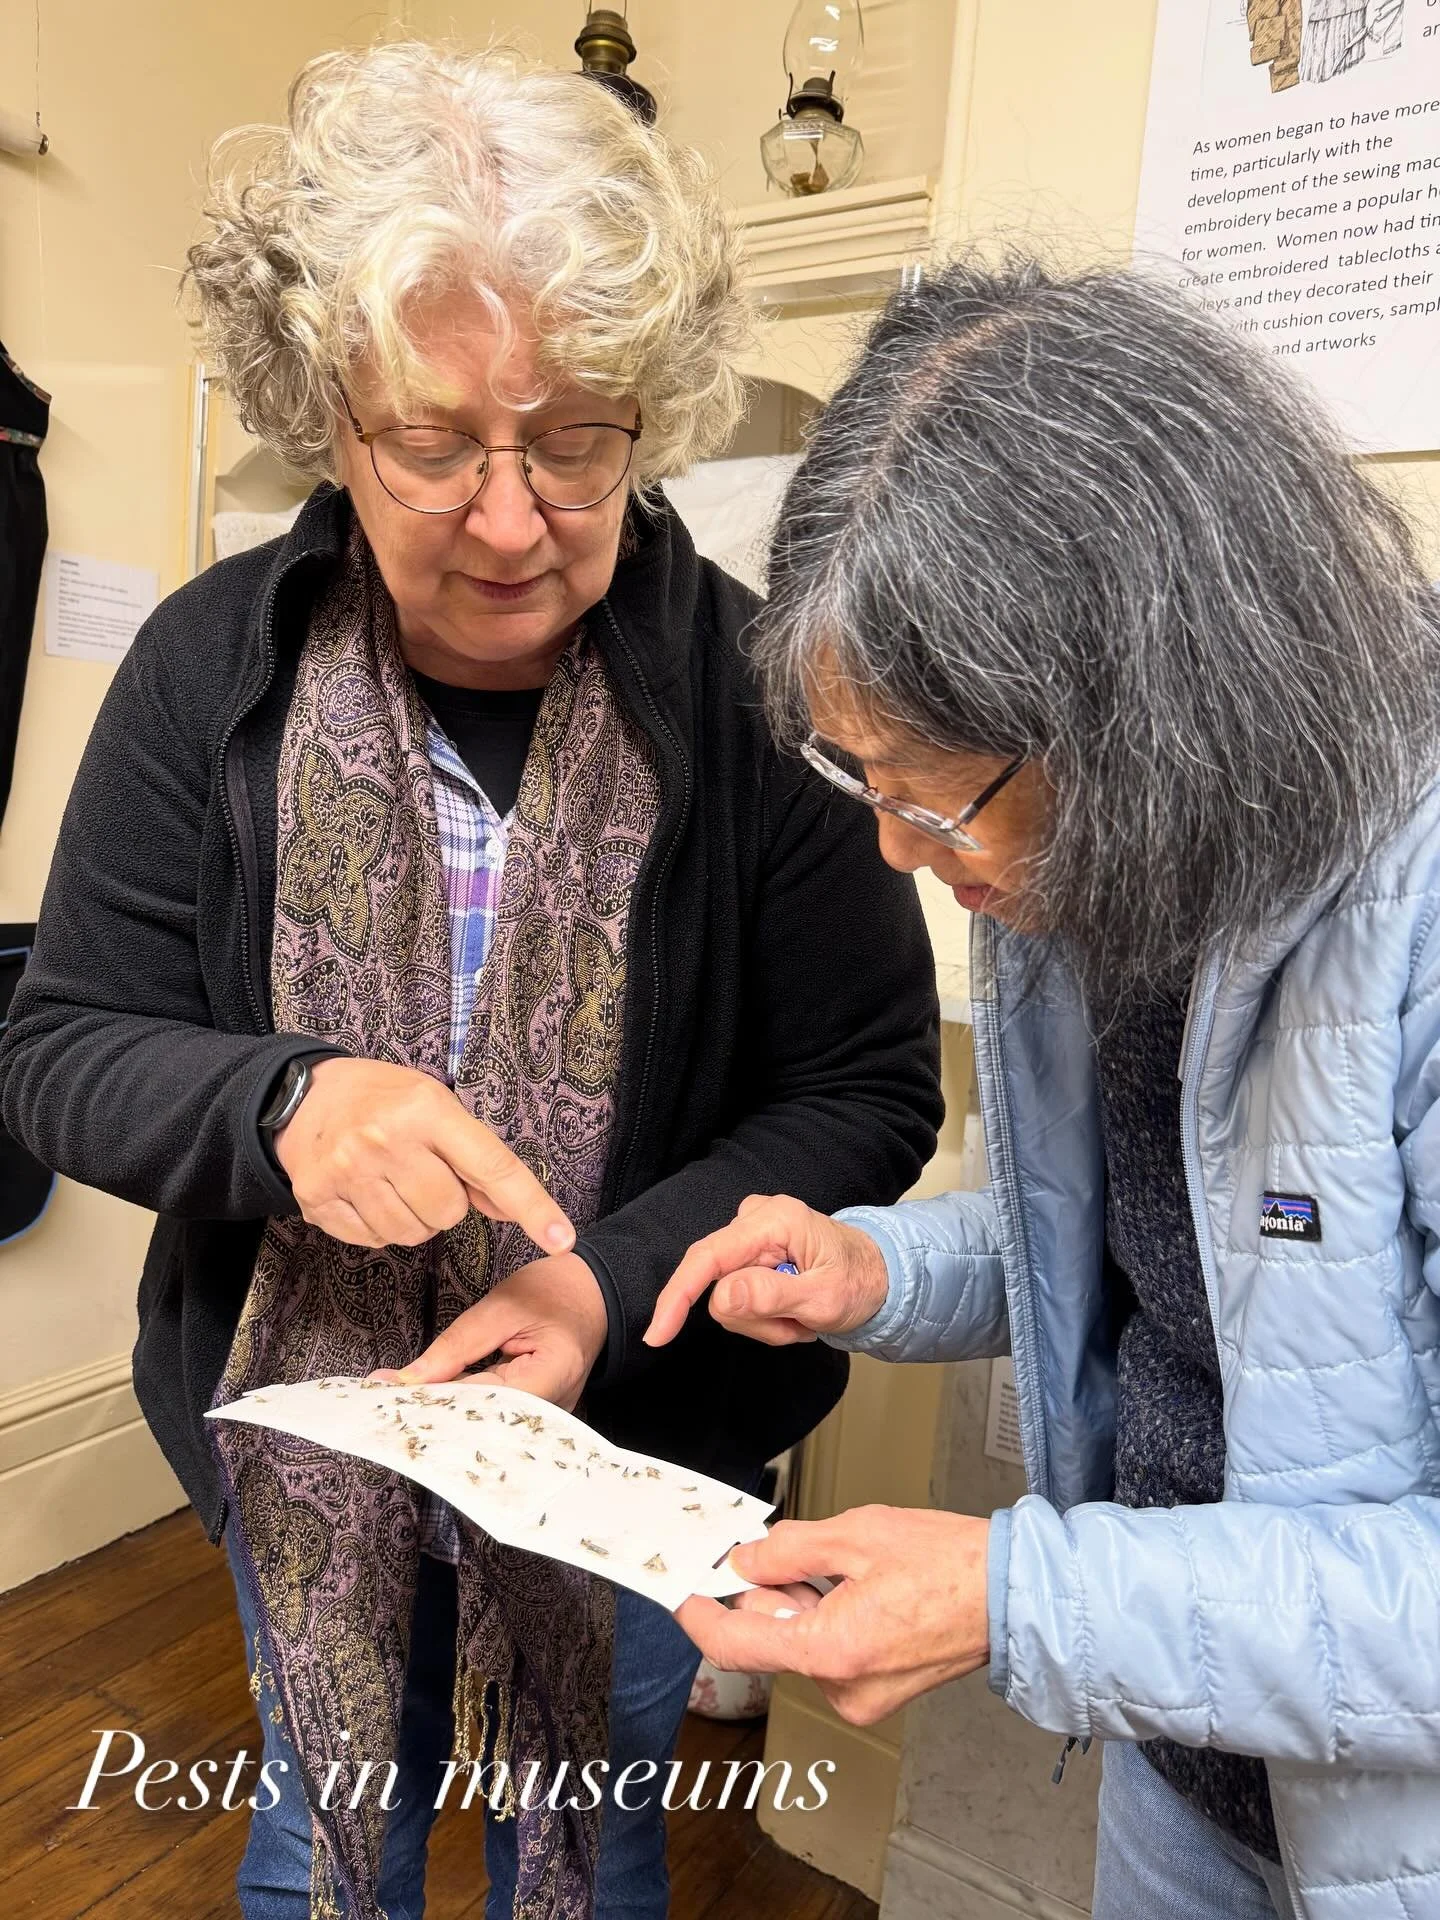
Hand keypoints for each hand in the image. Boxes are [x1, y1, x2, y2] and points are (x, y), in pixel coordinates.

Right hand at [273, 1057, 573, 1253]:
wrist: (304, 1095)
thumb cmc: (382, 1098)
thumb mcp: (435, 1105)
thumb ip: (476, 1157)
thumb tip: (512, 1209)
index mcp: (425, 1110)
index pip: (492, 1167)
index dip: (531, 1206)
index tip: (561, 1238)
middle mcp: (386, 1140)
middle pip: (449, 1212)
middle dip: (445, 1201)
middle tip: (422, 1171)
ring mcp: (347, 1172)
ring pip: (413, 1233)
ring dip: (413, 1217)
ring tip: (392, 1180)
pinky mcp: (318, 1199)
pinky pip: (374, 1240)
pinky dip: (379, 1226)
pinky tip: (366, 1193)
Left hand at [370, 1252, 607, 1409]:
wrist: (595, 1294)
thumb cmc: (555, 1291)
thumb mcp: (501, 1306)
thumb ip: (456, 1344)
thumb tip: (407, 1379)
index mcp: (553, 1373)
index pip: (485, 1399)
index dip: (437, 1400)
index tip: (392, 1395)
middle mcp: (554, 1409)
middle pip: (484, 1423)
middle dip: (434, 1414)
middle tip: (387, 1403)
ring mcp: (547, 1418)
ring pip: (486, 1425)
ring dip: (445, 1413)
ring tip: (401, 1402)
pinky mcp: (536, 1416)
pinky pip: (494, 1418)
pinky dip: (463, 1409)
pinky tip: (432, 1401)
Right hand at [644, 1194, 888, 1348]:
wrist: (879, 1276)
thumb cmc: (860, 1282)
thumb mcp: (825, 1299)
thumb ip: (773, 1295)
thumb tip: (720, 1296)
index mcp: (774, 1221)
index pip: (707, 1257)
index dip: (678, 1296)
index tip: (658, 1334)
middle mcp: (755, 1220)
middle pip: (718, 1288)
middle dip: (754, 1320)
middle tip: (796, 1326)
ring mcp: (750, 1238)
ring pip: (726, 1301)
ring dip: (763, 1323)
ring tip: (800, 1319)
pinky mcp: (749, 1254)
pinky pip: (736, 1300)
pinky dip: (764, 1319)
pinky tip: (792, 1313)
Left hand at [675, 1506, 991, 1726]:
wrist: (1013, 1596)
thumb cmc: (951, 1566)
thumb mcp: (857, 1534)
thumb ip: (789, 1550)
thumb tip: (745, 1560)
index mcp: (832, 1651)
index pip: (736, 1644)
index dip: (700, 1614)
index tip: (683, 1591)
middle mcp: (843, 1687)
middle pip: (770, 1638)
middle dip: (766, 1591)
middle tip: (776, 1546)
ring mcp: (862, 1696)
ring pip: (800, 1643)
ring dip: (801, 1602)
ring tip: (844, 1563)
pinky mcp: (877, 1692)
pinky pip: (829, 1653)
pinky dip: (827, 1618)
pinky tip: (857, 1586)